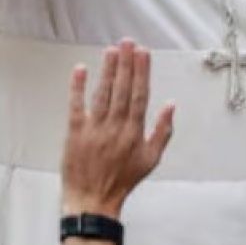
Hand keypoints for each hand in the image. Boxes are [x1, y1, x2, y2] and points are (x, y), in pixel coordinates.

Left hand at [61, 40, 175, 216]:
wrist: (93, 201)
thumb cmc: (123, 181)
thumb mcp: (151, 160)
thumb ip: (162, 131)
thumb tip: (171, 106)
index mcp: (134, 132)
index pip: (140, 95)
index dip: (142, 72)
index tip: (144, 53)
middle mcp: (115, 128)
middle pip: (122, 89)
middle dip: (126, 64)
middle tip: (128, 42)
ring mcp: (94, 129)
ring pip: (103, 94)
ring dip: (108, 71)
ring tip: (112, 50)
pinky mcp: (75, 133)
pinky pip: (76, 106)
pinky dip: (78, 88)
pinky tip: (81, 70)